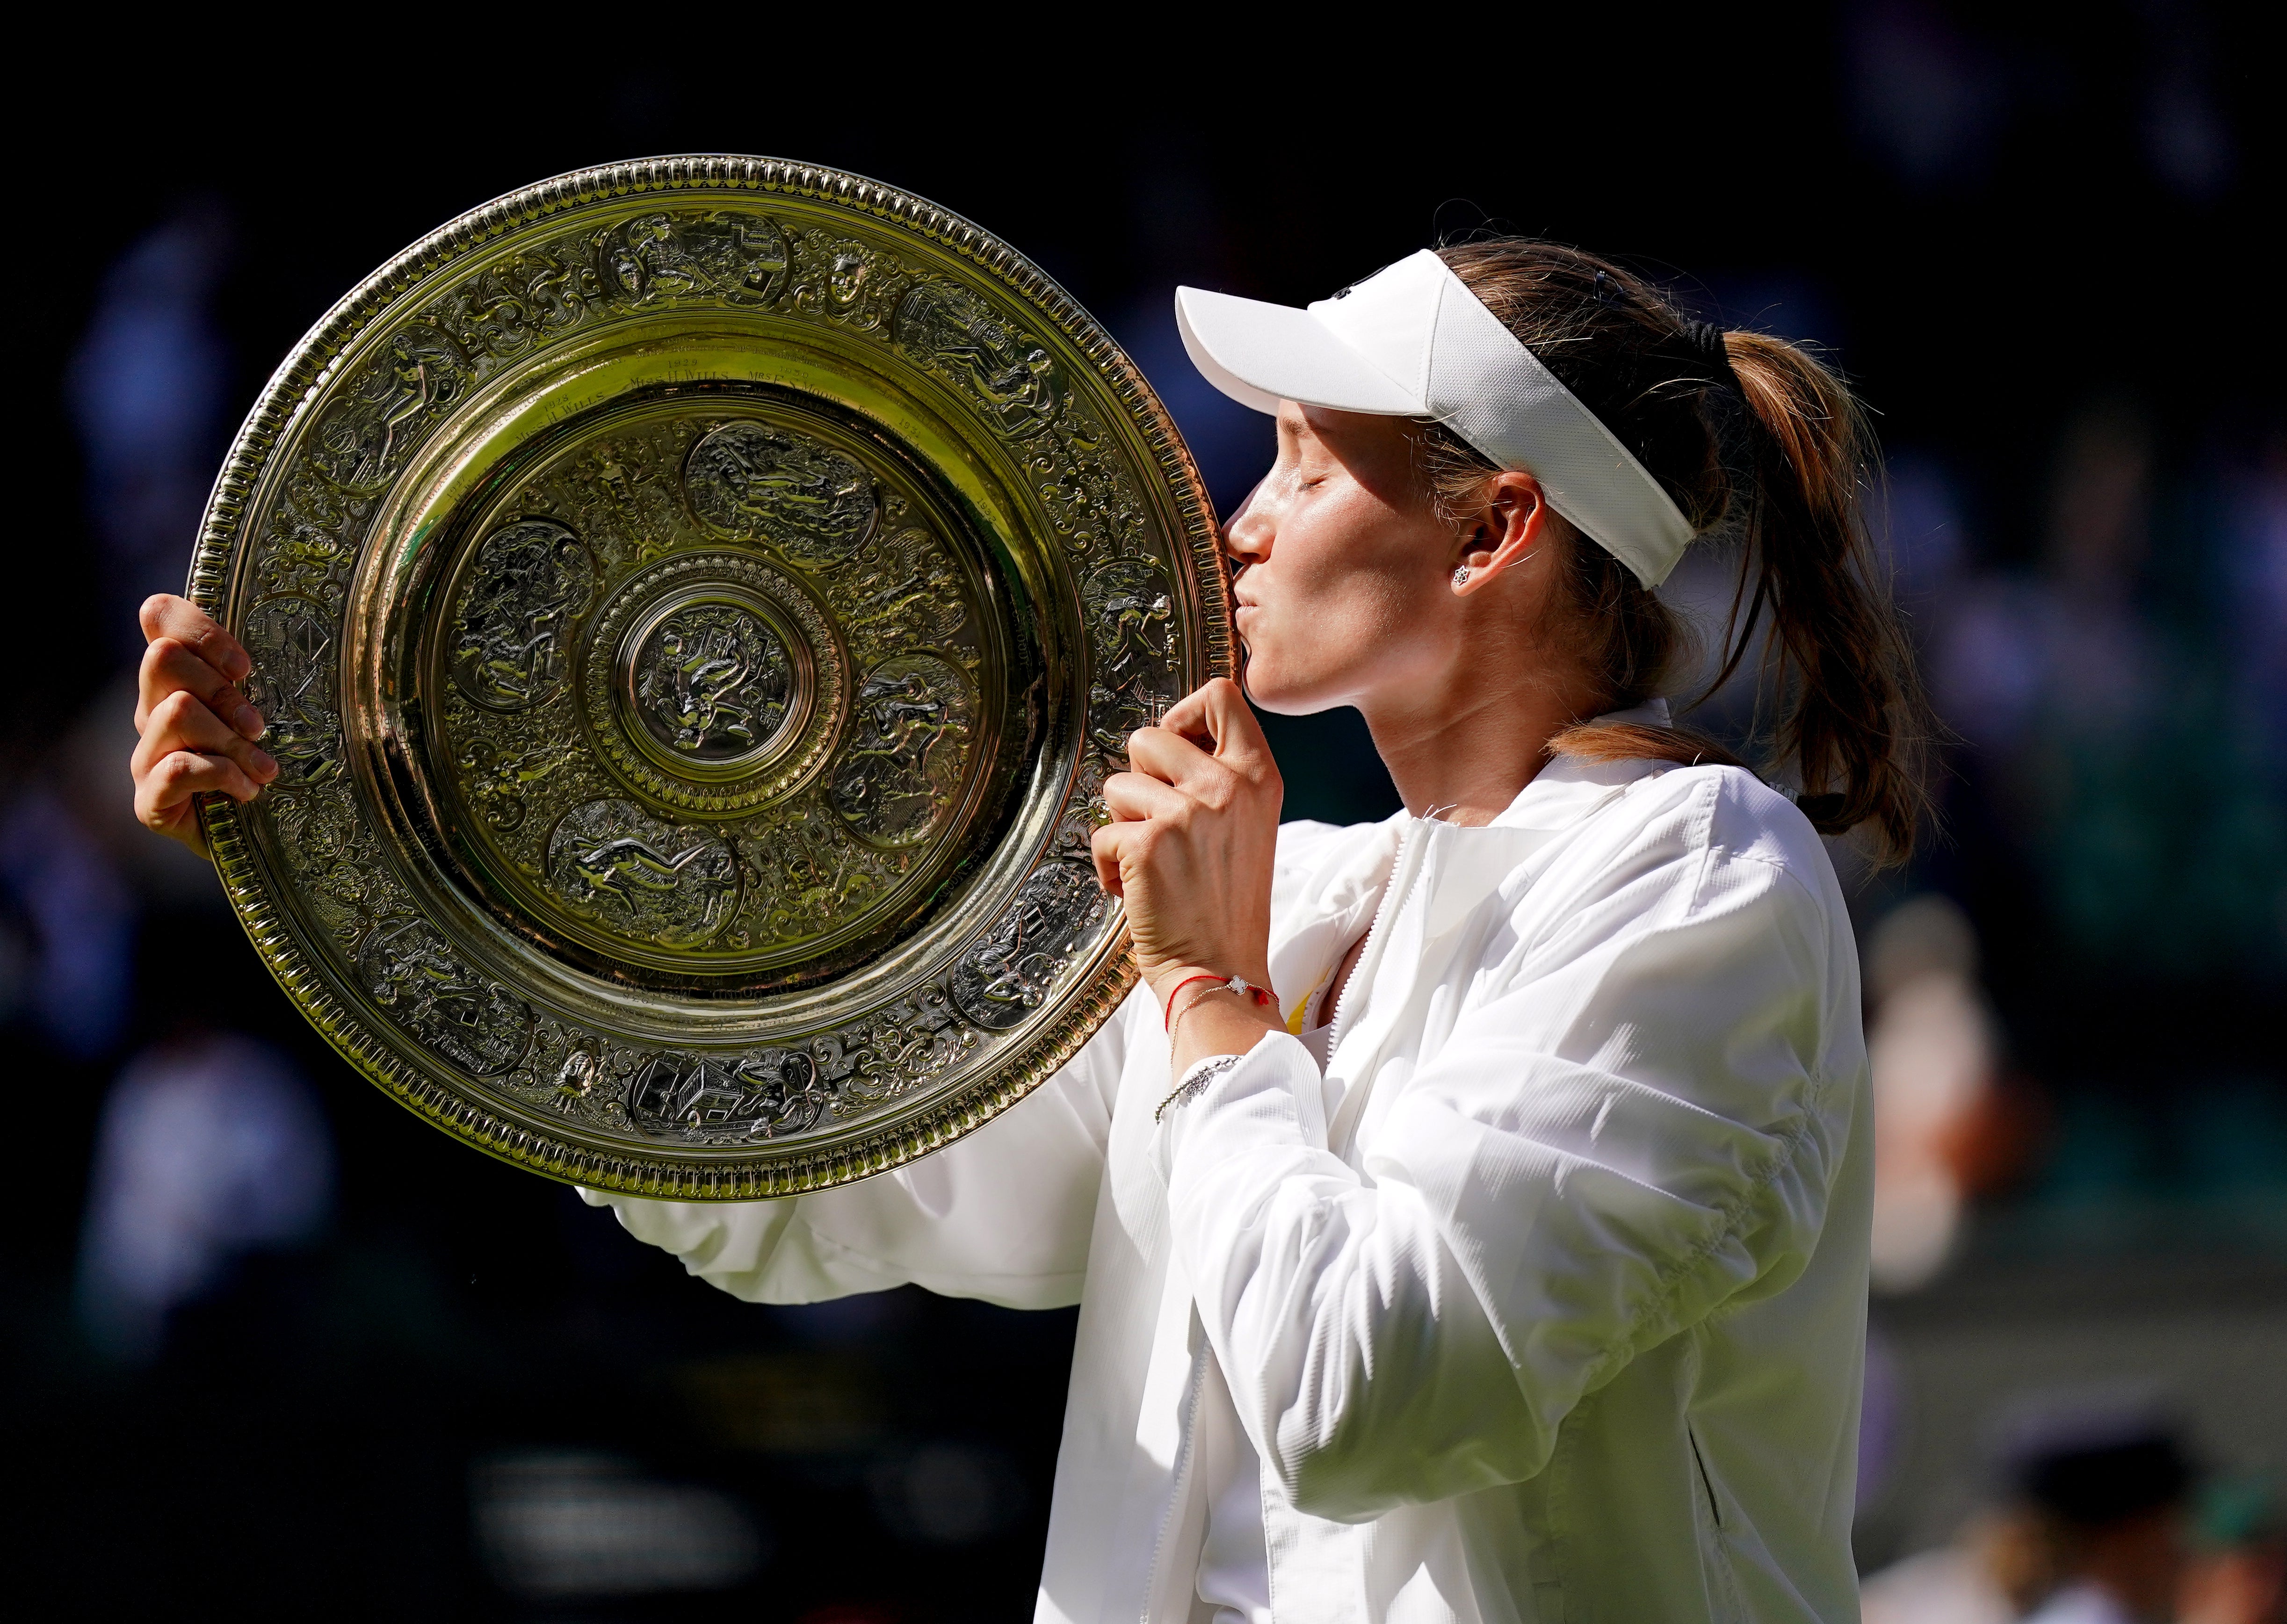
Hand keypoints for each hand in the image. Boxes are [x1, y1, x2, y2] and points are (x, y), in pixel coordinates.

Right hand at [132, 594, 276, 858]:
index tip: (244, 667)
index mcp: (179, 681)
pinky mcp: (149, 801)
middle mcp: (153, 711)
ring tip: (264, 769)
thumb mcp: (277, 714)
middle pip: (163, 659)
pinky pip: (177, 767)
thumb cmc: (272, 765)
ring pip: (176, 711)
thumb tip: (287, 643)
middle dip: (222, 690)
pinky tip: (248, 792)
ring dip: (232, 741)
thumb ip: (264, 678)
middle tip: (258, 726)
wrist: (264, 841)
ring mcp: (146, 756)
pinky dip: (222, 776)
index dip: (200, 629)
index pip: (159, 617)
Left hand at [1091, 677, 1282, 1007]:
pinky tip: (1138, 891)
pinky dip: (1108, 866)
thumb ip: (1220, 777)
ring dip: (1123, 827)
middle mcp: (1227, 786)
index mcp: (1258, 776)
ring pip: (1117, 787)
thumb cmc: (1226, 905)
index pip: (1221, 695)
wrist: (1220, 970)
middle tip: (1158, 826)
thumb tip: (1168, 741)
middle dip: (1138, 781)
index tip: (1175, 752)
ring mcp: (1187, 813)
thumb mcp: (1248, 825)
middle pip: (1150, 736)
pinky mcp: (1147, 843)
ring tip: (1153, 865)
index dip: (1183, 715)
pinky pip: (1101, 833)